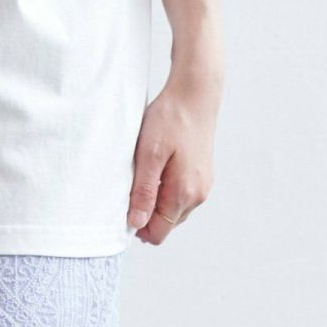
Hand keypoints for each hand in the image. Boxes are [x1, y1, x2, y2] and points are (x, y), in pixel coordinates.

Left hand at [127, 67, 221, 244]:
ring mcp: (202, 186)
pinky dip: (165, 192)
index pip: (157, 234)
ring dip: (155, 203)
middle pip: (165, 226)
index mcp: (184, 193)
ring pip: (172, 213)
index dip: (137, 228)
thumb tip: (136, 224)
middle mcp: (197, 195)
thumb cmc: (171, 118)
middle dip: (145, 215)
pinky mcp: (203, 176)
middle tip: (130, 188)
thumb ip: (143, 192)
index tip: (123, 207)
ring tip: (145, 175)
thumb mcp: (149, 155)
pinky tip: (157, 170)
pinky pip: (180, 198)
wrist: (196, 92)